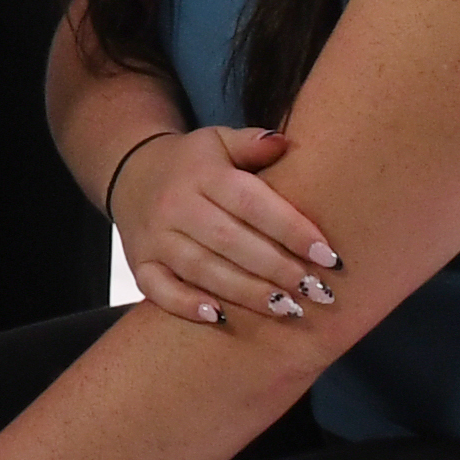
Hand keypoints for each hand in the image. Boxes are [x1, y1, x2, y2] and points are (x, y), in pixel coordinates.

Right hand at [113, 122, 337, 325]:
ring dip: (246, 292)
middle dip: (276, 268)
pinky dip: (185, 305)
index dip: (291, 229)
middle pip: (229, 240)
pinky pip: (158, 289)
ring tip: (287, 308)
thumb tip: (283, 143)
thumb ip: (251, 143)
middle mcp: (175, 205)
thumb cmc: (193, 163)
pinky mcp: (140, 264)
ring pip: (201, 269)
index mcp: (201, 173)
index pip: (250, 202)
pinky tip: (219, 317)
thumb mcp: (218, 141)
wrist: (131, 174)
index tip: (328, 255)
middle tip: (316, 290)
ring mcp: (155, 237)